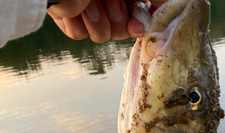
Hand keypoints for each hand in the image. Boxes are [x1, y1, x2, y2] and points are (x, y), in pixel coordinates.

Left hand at [47, 0, 166, 42]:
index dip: (139, 23)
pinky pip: (79, 34)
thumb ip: (154, 1)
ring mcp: (87, 12)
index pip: (139, 18)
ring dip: (97, 18)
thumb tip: (155, 18)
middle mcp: (107, 1)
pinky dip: (76, 20)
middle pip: (121, 32)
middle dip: (116, 17)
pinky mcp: (68, 19)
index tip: (137, 25)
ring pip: (102, 36)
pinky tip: (75, 4)